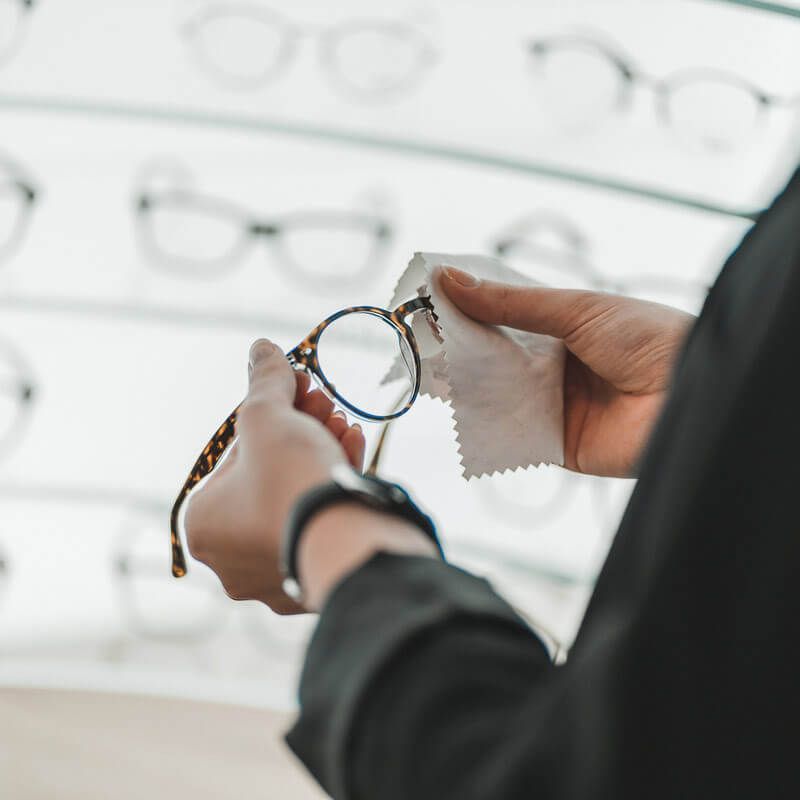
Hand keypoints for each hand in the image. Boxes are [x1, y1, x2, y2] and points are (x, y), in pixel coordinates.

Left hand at [183, 339, 365, 613]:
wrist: (347, 539)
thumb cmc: (290, 480)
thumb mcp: (268, 417)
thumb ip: (264, 382)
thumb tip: (260, 348)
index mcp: (203, 524)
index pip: (237, 457)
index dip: (271, 415)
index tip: (298, 390)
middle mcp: (230, 560)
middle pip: (270, 477)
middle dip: (300, 432)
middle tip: (324, 403)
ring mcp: (273, 577)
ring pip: (297, 501)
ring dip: (320, 453)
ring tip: (344, 422)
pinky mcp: (315, 582)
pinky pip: (320, 524)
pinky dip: (334, 487)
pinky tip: (353, 449)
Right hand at [439, 267, 694, 477]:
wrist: (692, 398)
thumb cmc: (649, 340)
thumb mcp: (576, 310)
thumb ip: (510, 303)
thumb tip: (450, 281)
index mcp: (563, 326)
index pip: (502, 314)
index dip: (466, 307)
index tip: (427, 297)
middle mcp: (554, 364)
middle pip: (493, 356)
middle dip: (458, 347)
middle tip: (417, 336)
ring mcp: (553, 404)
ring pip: (495, 393)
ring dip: (465, 382)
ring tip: (427, 368)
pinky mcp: (554, 443)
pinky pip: (511, 433)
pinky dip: (484, 422)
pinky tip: (457, 406)